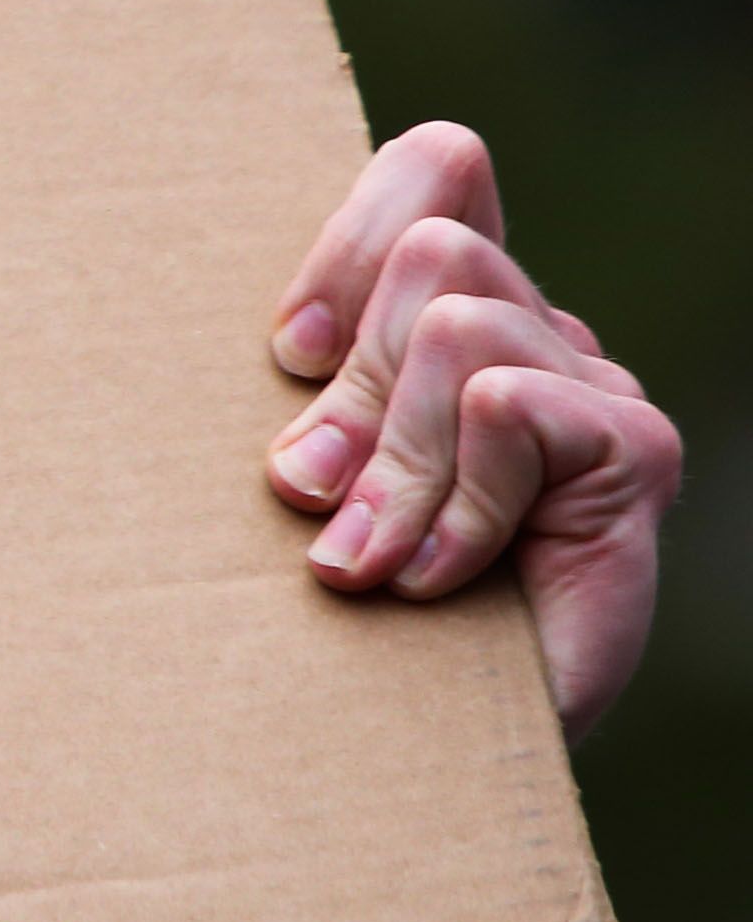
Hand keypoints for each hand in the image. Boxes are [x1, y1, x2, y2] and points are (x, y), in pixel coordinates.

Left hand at [261, 121, 676, 738]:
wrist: (432, 753)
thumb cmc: (351, 609)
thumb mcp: (311, 476)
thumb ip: (316, 393)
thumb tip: (297, 354)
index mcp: (460, 316)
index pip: (443, 169)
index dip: (353, 238)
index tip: (288, 354)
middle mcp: (541, 339)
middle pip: (434, 250)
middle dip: (354, 385)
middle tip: (319, 499)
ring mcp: (597, 391)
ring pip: (455, 325)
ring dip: (395, 459)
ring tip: (372, 558)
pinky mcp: (633, 453)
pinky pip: (503, 406)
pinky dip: (455, 503)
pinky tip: (441, 580)